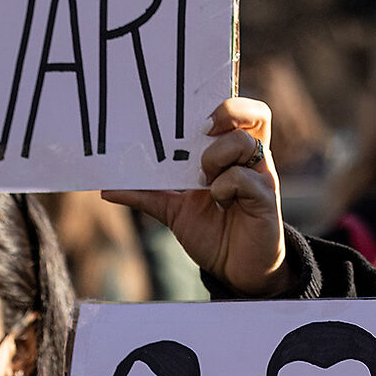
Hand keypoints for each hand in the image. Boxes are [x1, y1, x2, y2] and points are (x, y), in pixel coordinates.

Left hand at [104, 99, 288, 297]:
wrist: (236, 272)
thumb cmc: (214, 236)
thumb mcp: (174, 212)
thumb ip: (148, 195)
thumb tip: (108, 189)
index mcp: (231, 156)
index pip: (239, 113)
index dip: (225, 104)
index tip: (194, 117)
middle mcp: (250, 162)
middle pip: (255, 114)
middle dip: (228, 113)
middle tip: (202, 131)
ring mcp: (261, 178)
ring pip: (245, 143)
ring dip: (216, 156)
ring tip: (205, 180)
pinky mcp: (267, 199)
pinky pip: (244, 178)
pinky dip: (224, 187)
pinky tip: (219, 203)